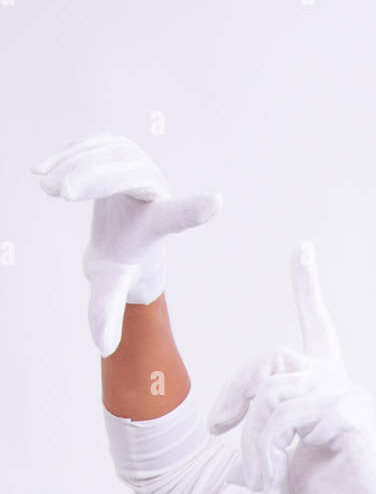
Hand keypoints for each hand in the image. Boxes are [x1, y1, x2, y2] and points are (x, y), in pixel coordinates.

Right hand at [31, 131, 221, 356]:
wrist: (120, 239)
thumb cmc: (121, 267)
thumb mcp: (110, 289)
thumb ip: (106, 314)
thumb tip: (103, 348)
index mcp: (158, 225)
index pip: (177, 218)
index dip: (193, 211)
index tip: (216, 203)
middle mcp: (154, 190)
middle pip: (127, 175)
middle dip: (92, 180)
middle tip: (59, 191)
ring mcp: (138, 164)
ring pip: (107, 154)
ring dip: (73, 166)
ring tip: (45, 185)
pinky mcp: (118, 150)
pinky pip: (93, 145)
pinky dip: (66, 155)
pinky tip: (40, 171)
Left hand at [206, 243, 375, 493]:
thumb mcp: (283, 476)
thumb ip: (262, 454)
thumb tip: (228, 464)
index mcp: (325, 393)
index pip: (316, 330)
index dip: (309, 289)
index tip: (303, 251)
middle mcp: (340, 386)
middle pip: (272, 358)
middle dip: (233, 393)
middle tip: (219, 431)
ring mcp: (348, 397)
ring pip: (272, 392)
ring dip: (251, 441)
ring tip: (259, 479)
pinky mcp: (350, 416)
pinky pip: (286, 417)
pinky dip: (267, 453)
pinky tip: (274, 484)